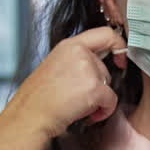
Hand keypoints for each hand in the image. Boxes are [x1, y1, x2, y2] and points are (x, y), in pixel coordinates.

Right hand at [7, 27, 128, 138]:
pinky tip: (88, 115)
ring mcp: (88, 69)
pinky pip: (111, 101)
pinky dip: (104, 111)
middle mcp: (80, 53)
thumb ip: (77, 61)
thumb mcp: (56, 66)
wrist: (30, 116)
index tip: (119, 60)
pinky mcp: (94, 88)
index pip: (105, 34)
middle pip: (105, 68)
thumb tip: (100, 68)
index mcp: (70, 45)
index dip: (118, 45)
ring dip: (99, 100)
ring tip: (78, 106)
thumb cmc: (40, 98)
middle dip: (98, 86)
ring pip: (108, 86)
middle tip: (79, 97)